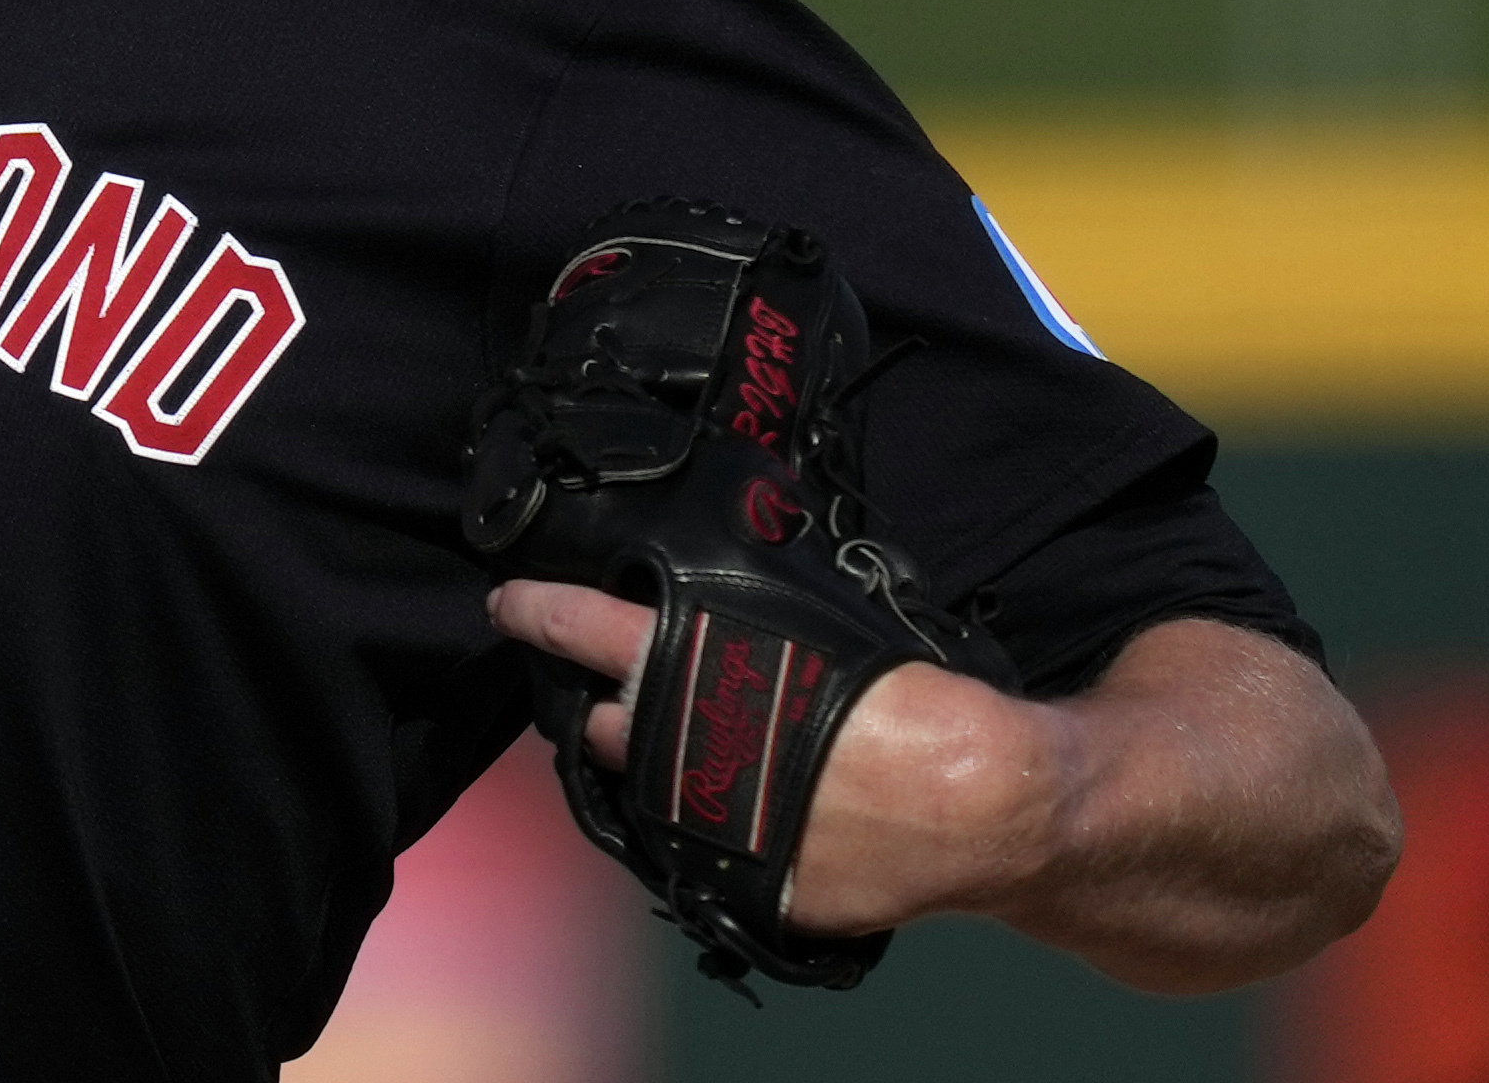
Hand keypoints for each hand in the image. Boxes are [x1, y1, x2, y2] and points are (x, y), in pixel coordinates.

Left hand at [486, 579, 1056, 937]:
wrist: (979, 803)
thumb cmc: (910, 700)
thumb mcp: (821, 631)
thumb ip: (748, 631)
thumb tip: (707, 610)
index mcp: (697, 669)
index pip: (588, 628)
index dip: (541, 611)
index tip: (509, 604)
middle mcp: (684, 746)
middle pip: (608, 723)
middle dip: (611, 708)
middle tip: (630, 696)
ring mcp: (708, 823)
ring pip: (648, 790)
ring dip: (659, 769)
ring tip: (701, 753)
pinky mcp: (745, 883)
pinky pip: (706, 849)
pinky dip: (720, 826)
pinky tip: (758, 807)